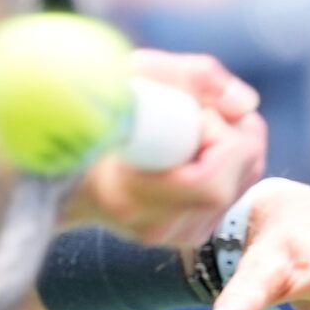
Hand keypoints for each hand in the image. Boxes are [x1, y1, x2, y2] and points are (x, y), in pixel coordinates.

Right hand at [74, 51, 265, 246]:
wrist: (64, 158)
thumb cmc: (94, 108)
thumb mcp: (133, 73)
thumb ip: (191, 76)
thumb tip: (246, 103)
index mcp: (129, 198)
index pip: (210, 181)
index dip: (215, 132)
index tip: (189, 108)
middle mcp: (156, 227)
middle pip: (239, 177)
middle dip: (231, 131)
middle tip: (196, 109)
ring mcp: (174, 236)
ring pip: (246, 182)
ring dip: (233, 144)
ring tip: (191, 127)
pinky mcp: (189, 234)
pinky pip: (237, 191)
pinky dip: (231, 161)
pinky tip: (197, 147)